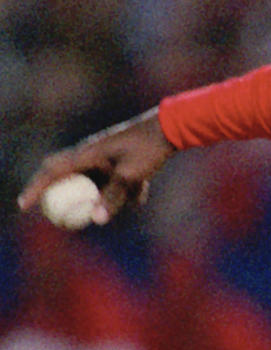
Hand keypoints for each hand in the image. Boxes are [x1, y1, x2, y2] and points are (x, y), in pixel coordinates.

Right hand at [18, 108, 174, 221]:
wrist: (167, 130)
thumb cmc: (147, 150)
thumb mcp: (130, 177)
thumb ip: (112, 197)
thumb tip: (96, 219)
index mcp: (85, 154)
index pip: (51, 172)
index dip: (34, 188)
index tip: (23, 205)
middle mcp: (89, 154)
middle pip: (66, 177)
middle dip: (63, 196)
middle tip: (59, 213)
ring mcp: (102, 157)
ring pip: (94, 185)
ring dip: (108, 196)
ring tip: (128, 190)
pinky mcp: (116, 162)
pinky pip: (114, 184)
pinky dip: (126, 192)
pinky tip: (143, 189)